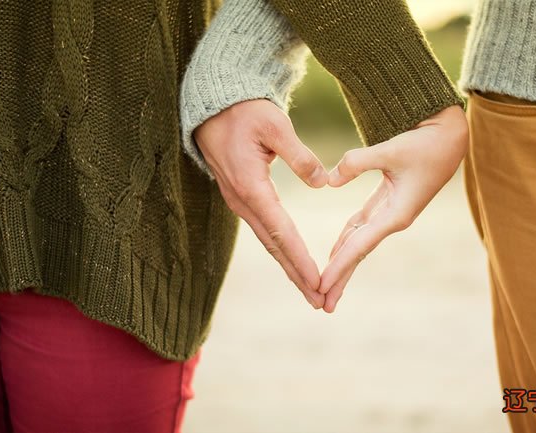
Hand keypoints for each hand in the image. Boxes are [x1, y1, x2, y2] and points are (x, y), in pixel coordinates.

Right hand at [193, 99, 327, 308]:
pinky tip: (292, 261)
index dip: (300, 258)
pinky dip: (280, 250)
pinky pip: (264, 230)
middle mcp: (243, 201)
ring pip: (268, 242)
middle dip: (297, 275)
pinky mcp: (242, 198)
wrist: (213, 106)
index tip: (318, 281)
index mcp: (251, 186)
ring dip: (289, 267)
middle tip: (319, 301)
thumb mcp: (275, 125)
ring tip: (310, 290)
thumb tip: (323, 183)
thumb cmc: (244, 112)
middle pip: (274, 246)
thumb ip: (299, 155)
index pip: (281, 231)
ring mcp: (240, 202)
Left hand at [320, 105, 468, 312]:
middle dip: (340, 278)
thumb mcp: (391, 150)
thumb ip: (357, 163)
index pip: (360, 246)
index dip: (339, 267)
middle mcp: (393, 219)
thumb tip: (329, 181)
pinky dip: (346, 240)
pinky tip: (335, 253)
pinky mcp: (387, 202)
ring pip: (359, 243)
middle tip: (321, 304)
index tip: (321, 286)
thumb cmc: (426, 144)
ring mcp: (390, 213)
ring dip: (342, 263)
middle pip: (358, 253)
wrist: (450, 137)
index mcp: (396, 215)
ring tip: (324, 286)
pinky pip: (361, 227)